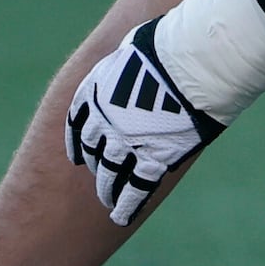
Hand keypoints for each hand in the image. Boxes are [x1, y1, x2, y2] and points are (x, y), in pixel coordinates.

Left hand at [63, 19, 220, 224]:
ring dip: (107, 190)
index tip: (79, 156)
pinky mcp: (150, 159)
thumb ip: (126, 69)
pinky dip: (127, 204)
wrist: (186, 64)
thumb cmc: (166, 48)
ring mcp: (125, 143)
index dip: (78, 144)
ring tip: (108, 201)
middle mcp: (103, 123)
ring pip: (110, 174)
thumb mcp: (130, 52)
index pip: (78, 125)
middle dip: (97, 168)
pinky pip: (134, 188)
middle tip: (99, 182)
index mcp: (94, 95)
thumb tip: (131, 63)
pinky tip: (121, 216)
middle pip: (94, 153)